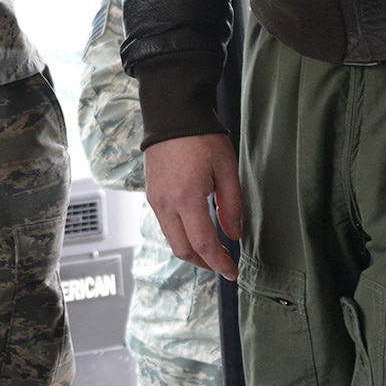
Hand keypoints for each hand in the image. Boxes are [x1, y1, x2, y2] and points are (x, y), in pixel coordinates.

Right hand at [144, 134, 244, 280]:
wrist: (171, 113)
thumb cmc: (201, 136)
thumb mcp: (227, 168)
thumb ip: (232, 204)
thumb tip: (234, 234)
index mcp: (186, 198)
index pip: (203, 244)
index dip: (219, 263)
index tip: (233, 272)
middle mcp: (165, 203)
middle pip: (183, 250)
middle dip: (204, 263)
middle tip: (223, 265)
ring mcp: (154, 200)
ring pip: (172, 239)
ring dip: (192, 250)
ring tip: (212, 250)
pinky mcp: (150, 194)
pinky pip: (165, 225)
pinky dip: (182, 235)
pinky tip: (197, 229)